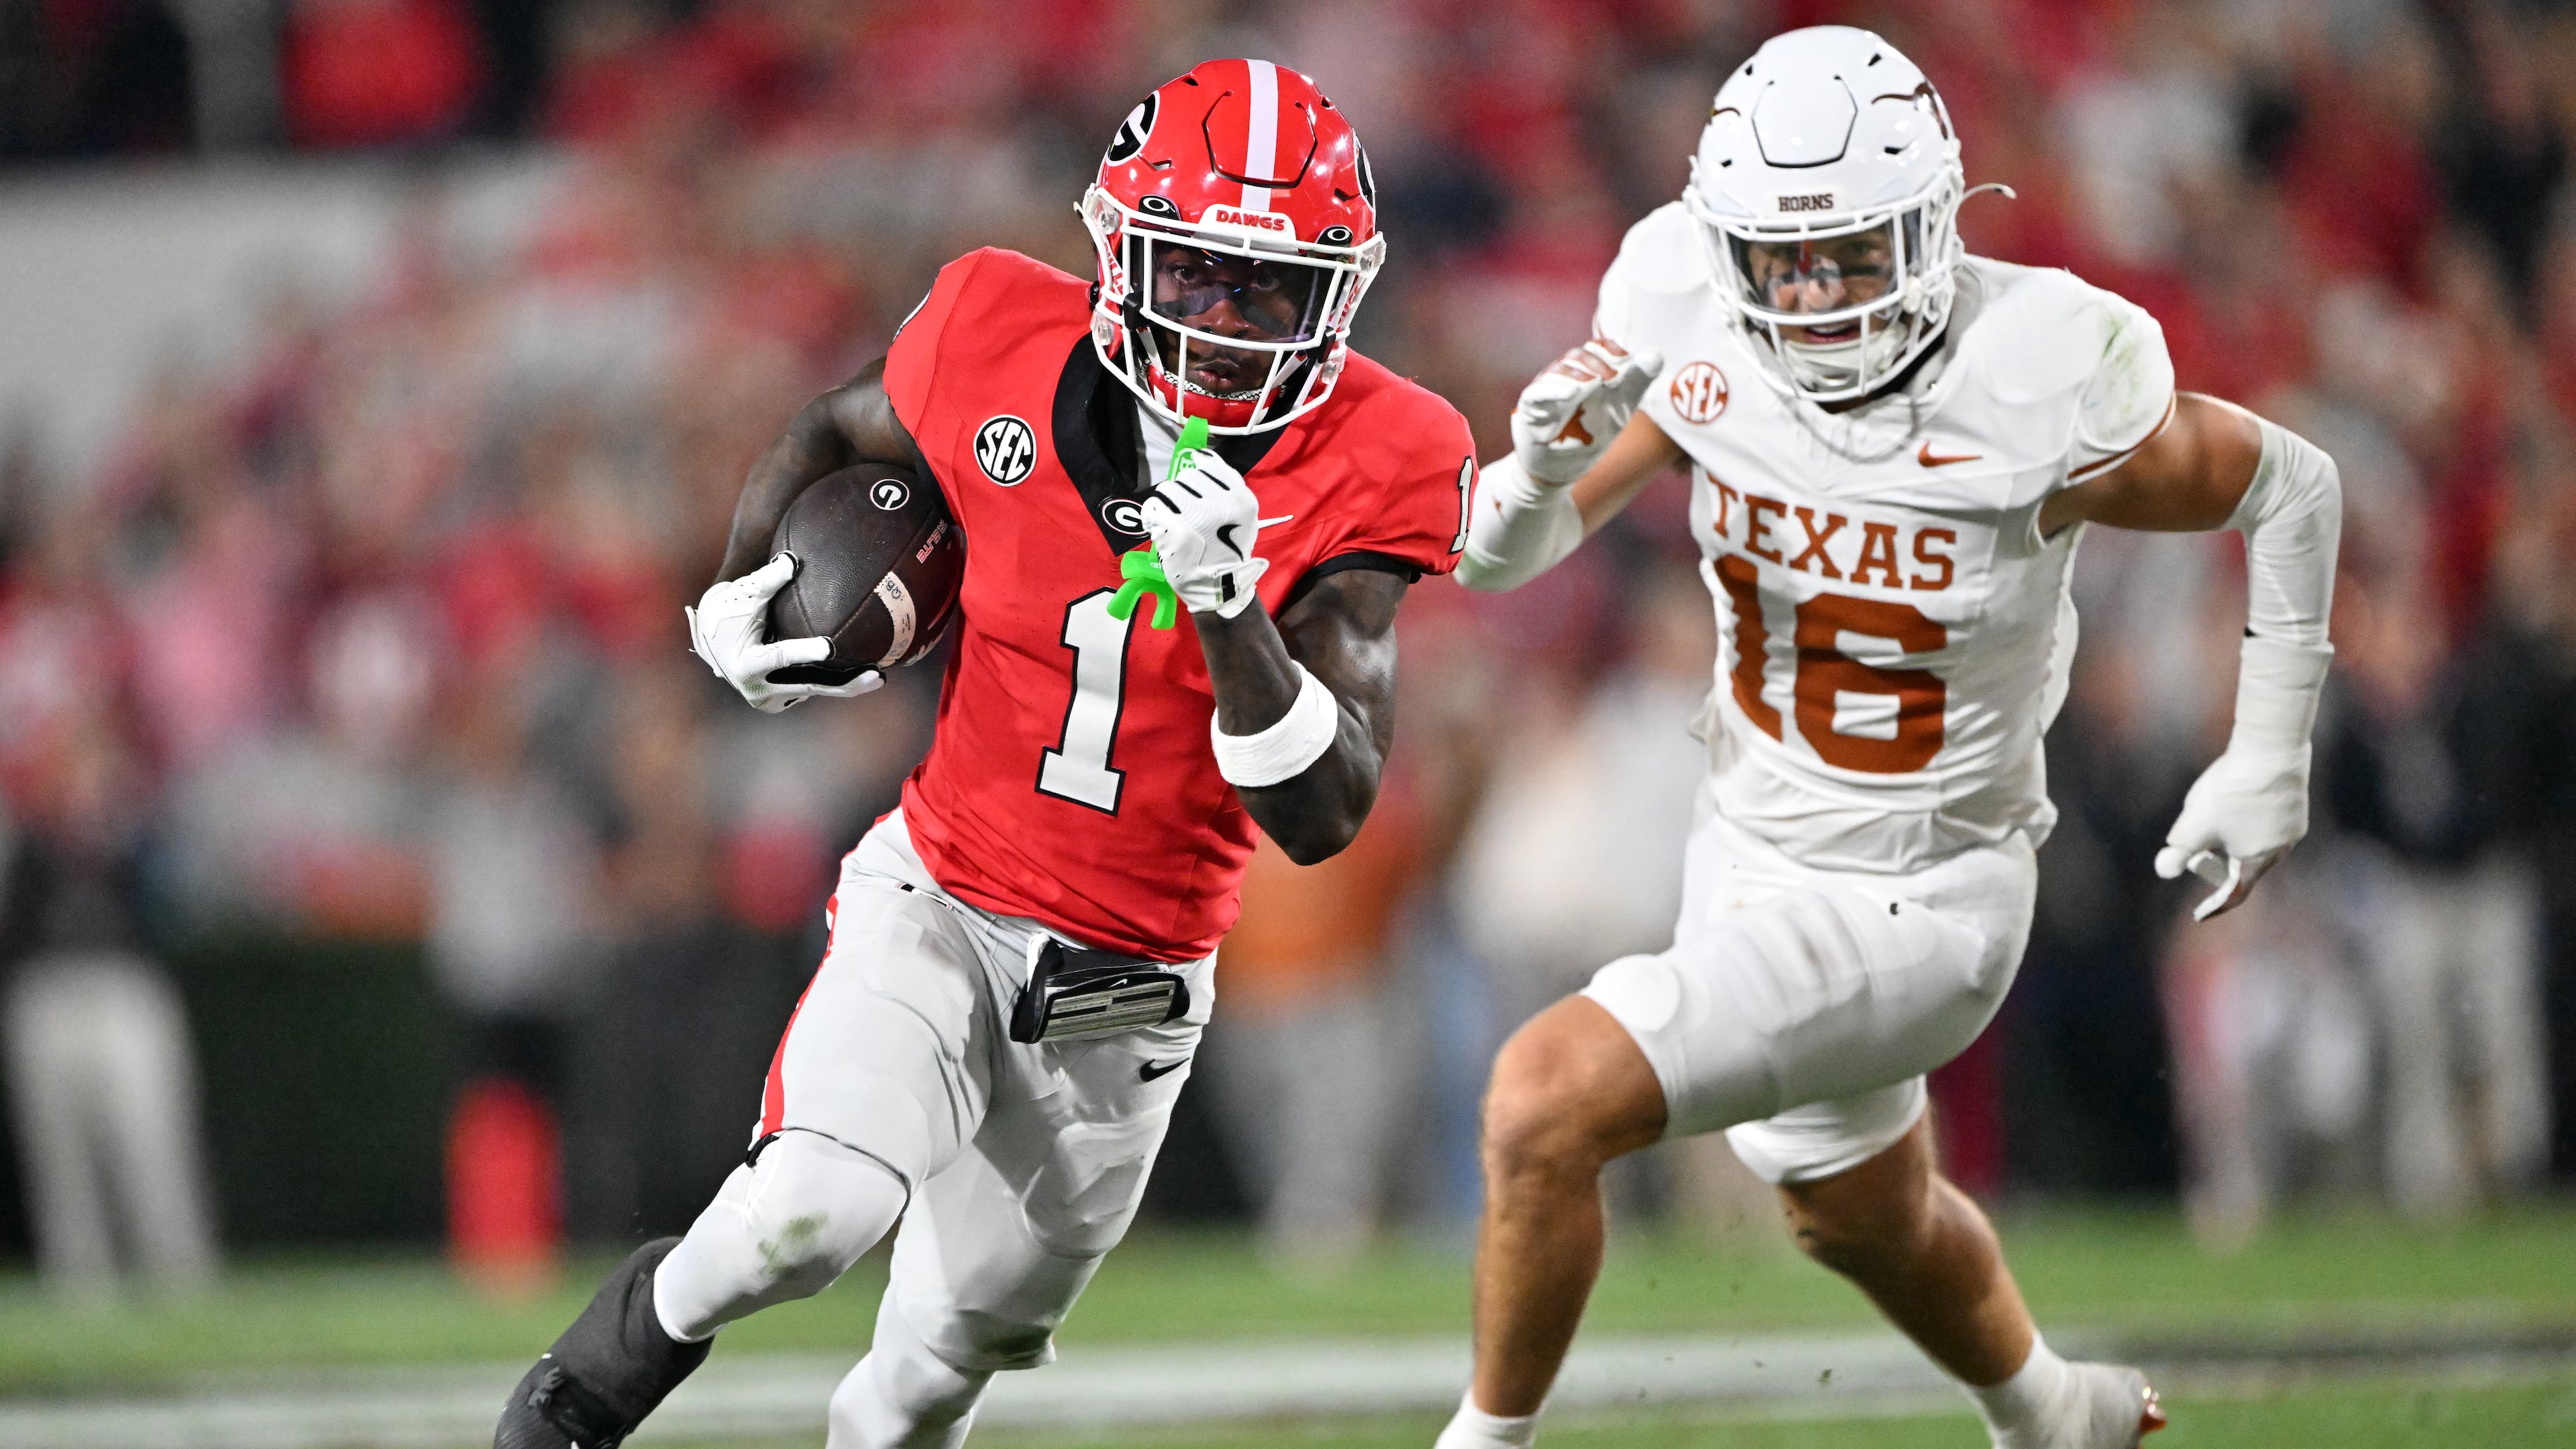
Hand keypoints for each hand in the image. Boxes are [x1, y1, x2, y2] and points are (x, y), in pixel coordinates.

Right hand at [684, 553, 883, 712]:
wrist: (709, 637)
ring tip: (877, 677)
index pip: (780, 657)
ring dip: (845, 685)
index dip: (804, 652)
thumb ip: (768, 579)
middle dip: (844, 683)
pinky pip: (810, 690)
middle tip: (876, 675)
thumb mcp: (745, 593)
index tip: (830, 648)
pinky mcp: (779, 700)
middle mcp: (758, 688)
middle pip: (808, 685)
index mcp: (747, 664)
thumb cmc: (729, 609)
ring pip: (814, 691)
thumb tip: (792, 560)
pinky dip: (833, 682)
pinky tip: (862, 674)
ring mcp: (770, 698)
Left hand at [1143, 449, 1268, 619]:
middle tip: (1183, 512)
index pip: (1210, 464)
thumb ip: (1228, 490)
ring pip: (1168, 488)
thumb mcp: (1243, 518)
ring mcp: (1196, 515)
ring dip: (1166, 502)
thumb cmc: (1228, 552)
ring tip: (1171, 521)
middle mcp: (1220, 503)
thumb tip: (1202, 459)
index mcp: (1240, 498)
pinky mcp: (1174, 528)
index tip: (1193, 482)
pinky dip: (1152, 516)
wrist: (1218, 588)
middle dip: (1181, 491)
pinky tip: (1159, 528)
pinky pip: (1153, 506)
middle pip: (1186, 477)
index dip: (1197, 472)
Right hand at [1512, 338, 1663, 484]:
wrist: (1562, 469)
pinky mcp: (1529, 409)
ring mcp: (1545, 391)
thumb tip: (1657, 354)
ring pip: (1557, 371)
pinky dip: (1552, 390)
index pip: (1596, 348)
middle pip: (1576, 356)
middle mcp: (1564, 377)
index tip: (1624, 360)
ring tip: (1595, 383)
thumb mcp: (1620, 408)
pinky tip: (1571, 394)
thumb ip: (1637, 381)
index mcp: (1586, 372)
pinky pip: (1537, 393)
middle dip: (1596, 362)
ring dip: (1577, 374)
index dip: (1609, 349)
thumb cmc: (1589, 434)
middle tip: (1614, 377)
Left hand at [2154, 745, 2308, 919]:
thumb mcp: (2195, 826)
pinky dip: (2248, 819)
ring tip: (2216, 817)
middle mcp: (2281, 848)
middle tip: (2197, 852)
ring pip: (2256, 841)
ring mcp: (2293, 826)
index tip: (2199, 914)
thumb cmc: (2231, 792)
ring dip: (2233, 838)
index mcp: (2256, 861)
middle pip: (2244, 866)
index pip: (2234, 893)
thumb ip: (2179, 851)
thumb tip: (2164, 869)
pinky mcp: (2296, 804)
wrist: (2271, 750)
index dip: (2214, 905)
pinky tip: (2238, 797)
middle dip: (2219, 863)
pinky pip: (2267, 821)